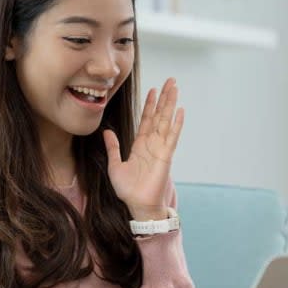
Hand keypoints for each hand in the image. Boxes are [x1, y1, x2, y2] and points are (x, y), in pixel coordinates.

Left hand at [103, 77, 183, 220]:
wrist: (137, 205)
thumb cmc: (128, 189)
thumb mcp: (115, 165)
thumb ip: (113, 147)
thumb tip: (107, 132)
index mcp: (140, 145)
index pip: (147, 119)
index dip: (150, 104)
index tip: (153, 89)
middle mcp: (152, 144)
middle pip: (160, 115)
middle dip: (164, 98)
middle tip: (170, 81)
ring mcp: (160, 148)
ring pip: (166, 121)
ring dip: (171, 104)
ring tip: (175, 88)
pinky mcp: (166, 156)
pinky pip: (172, 137)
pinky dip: (176, 124)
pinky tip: (180, 111)